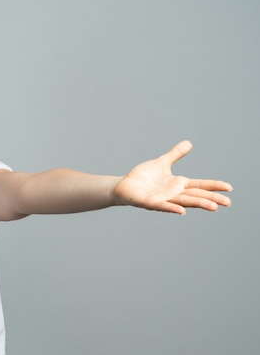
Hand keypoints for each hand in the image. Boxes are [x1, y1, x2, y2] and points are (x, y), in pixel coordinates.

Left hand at [113, 141, 231, 213]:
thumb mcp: (162, 162)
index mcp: (178, 184)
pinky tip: (182, 211)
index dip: (213, 186)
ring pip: (183, 202)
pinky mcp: (151, 203)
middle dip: (211, 199)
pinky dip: (172, 208)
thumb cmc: (143, 177)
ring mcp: (163, 199)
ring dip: (198, 204)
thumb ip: (175, 155)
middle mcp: (173, 193)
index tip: (229, 188)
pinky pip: (163, 206)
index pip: (200, 185)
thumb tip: (189, 143)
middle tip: (228, 203)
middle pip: (196, 196)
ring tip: (213, 207)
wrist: (124, 185)